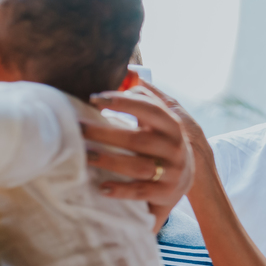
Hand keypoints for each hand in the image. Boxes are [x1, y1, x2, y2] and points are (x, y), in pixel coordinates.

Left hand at [84, 85, 193, 229]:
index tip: (94, 98)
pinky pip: (141, 192)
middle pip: (139, 140)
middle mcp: (174, 148)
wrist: (187, 178)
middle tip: (78, 128)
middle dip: (106, 133)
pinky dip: (121, 190)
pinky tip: (101, 187)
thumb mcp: (163, 120)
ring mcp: (172, 172)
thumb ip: (147, 97)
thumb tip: (128, 72)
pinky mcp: (165, 193)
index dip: (122, 102)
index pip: (150, 110)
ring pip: (138, 166)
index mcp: (172, 126)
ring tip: (84, 155)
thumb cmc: (164, 143)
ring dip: (109, 160)